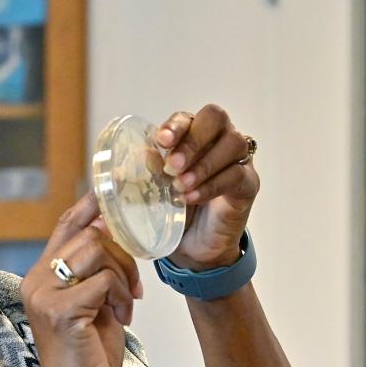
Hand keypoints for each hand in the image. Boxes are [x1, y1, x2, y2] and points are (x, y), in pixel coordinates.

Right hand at [21, 192, 138, 366]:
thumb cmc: (89, 358)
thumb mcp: (93, 304)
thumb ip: (96, 270)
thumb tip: (115, 227)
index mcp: (39, 278)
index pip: (65, 225)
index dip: (92, 204)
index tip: (116, 194)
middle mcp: (34, 282)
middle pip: (89, 233)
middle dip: (123, 254)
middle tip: (132, 287)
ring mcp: (43, 296)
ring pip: (98, 251)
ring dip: (123, 275)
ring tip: (125, 305)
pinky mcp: (60, 311)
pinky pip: (103, 280)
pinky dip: (120, 296)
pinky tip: (122, 317)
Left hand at [157, 104, 259, 269]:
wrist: (193, 248)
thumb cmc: (173, 212)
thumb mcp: (152, 194)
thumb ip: (141, 179)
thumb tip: (117, 172)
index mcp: (191, 137)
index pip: (187, 117)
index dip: (175, 125)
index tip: (161, 141)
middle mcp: (218, 141)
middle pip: (215, 118)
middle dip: (192, 140)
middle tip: (172, 166)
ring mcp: (237, 160)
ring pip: (232, 143)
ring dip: (203, 164)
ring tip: (181, 187)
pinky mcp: (248, 183)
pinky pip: (237, 174)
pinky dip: (213, 185)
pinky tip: (193, 198)